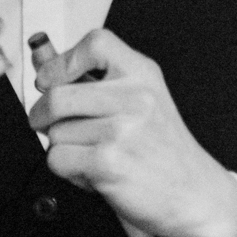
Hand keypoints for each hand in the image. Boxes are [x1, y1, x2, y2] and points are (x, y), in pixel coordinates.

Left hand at [26, 28, 236, 236]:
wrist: (194, 194)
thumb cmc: (163, 150)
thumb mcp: (141, 101)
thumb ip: (93, 81)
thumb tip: (42, 64)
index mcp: (143, 74)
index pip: (95, 43)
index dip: (62, 61)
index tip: (51, 79)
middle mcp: (134, 98)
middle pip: (57, 95)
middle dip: (42, 114)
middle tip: (48, 123)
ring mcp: (122, 130)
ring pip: (55, 132)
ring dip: (64, 148)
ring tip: (95, 154)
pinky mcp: (108, 162)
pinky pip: (57, 159)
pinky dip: (68, 171)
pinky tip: (95, 172)